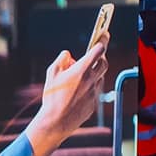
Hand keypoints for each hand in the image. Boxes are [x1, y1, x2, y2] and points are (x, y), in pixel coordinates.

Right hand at [30, 33, 109, 155]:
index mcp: (81, 70)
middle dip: (101, 56)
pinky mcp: (94, 102)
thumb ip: (61, 60)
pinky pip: (95, 89)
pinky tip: (77, 90)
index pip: (98, 50)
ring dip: (94, 72)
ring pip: (100, 76)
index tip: (104, 34)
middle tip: (94, 54)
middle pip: (104, 62)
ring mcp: (94, 91)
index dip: (102, 40)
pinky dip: (90, 85)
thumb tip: (69, 54)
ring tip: (79, 75)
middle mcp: (91, 79)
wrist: (56, 120)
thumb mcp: (51, 73)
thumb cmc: (52, 97)